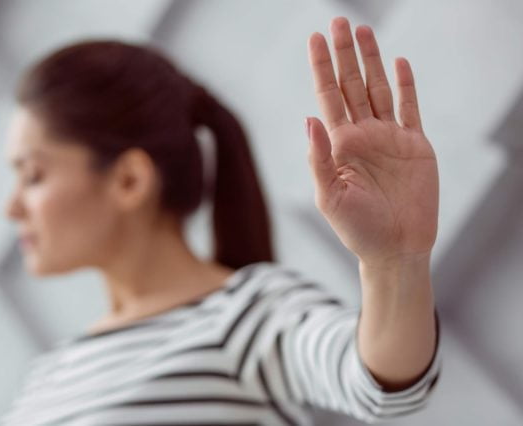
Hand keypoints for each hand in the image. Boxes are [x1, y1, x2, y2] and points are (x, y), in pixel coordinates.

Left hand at [304, 17, 438, 266]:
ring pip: (378, 88)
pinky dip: (406, 85)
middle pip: (351, 84)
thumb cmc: (357, 229)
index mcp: (339, 145)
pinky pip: (409, 108)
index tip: (315, 39)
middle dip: (344, 54)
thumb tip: (307, 118)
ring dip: (372, 60)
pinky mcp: (415, 146)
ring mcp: (389, 138)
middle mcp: (362, 135)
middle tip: (339, 22)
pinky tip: (399, 64)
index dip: (321, 67)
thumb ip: (319, 158)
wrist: (395, 250)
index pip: (327, 96)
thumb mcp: (330, 197)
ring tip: (364, 31)